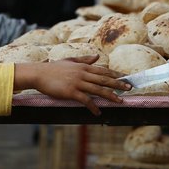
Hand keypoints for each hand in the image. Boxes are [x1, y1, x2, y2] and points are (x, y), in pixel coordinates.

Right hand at [14, 56, 130, 114]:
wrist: (39, 74)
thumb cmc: (53, 68)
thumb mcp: (70, 61)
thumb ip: (84, 59)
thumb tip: (97, 56)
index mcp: (83, 66)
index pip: (103, 70)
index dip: (116, 74)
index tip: (126, 78)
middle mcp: (82, 73)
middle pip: (104, 79)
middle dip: (118, 84)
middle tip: (129, 88)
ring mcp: (77, 83)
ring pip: (98, 89)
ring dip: (110, 96)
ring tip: (120, 101)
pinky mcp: (71, 92)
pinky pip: (85, 100)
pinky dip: (93, 106)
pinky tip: (98, 112)